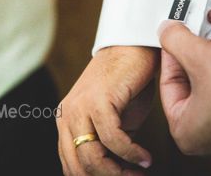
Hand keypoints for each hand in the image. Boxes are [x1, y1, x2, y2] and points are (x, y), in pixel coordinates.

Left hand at [57, 46, 158, 174]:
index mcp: (66, 120)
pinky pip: (113, 139)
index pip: (70, 164)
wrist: (132, 47)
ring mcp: (79, 107)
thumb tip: (114, 171)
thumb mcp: (112, 120)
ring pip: (92, 158)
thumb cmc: (126, 83)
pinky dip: (131, 154)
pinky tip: (145, 157)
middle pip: (78, 167)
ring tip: (140, 172)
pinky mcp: (98, 100)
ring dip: (120, 172)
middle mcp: (66, 115)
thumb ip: (106, 144)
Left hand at [158, 21, 210, 154]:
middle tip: (198, 31)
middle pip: (190, 81)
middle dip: (197, 52)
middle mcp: (203, 133)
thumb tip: (164, 30)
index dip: (171, 52)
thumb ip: (176, 41)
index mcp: (183, 129)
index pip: (167, 82)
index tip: (174, 33)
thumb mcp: (202, 58)